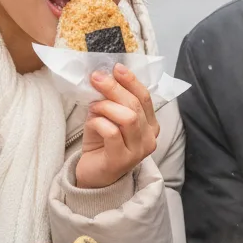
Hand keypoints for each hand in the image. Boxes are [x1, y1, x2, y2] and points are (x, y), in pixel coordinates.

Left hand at [76, 64, 158, 189]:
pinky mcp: (121, 160)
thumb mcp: (109, 116)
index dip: (131, 81)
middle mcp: (149, 138)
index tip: (116, 67)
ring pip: (128, 117)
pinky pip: (112, 132)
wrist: (93, 175)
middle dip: (114, 88)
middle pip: (135, 105)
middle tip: (96, 78)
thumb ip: (111, 100)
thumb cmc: (102, 143)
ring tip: (93, 106)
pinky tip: (92, 123)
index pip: (145, 97)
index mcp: (150, 125)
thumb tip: (103, 77)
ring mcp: (137, 151)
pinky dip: (99, 122)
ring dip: (106, 106)